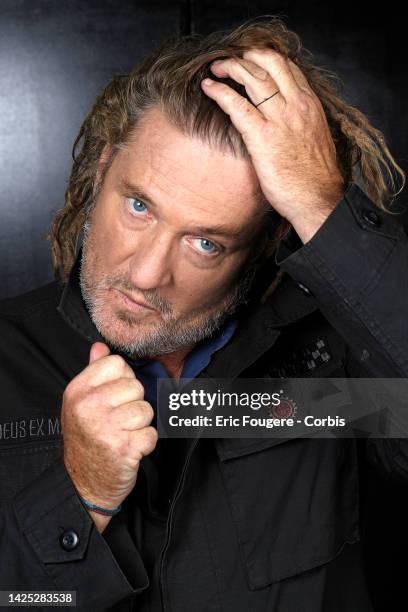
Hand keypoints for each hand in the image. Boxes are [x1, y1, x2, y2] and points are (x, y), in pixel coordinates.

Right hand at [62, 342, 157, 531]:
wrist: (82, 486)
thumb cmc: (86, 441)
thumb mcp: (80, 404)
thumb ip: (92, 372)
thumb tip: (100, 346)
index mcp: (78, 391)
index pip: (116, 363)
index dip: (122, 380)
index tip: (114, 398)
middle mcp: (89, 407)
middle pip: (135, 386)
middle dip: (133, 404)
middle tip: (117, 422)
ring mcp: (105, 427)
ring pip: (146, 409)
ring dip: (140, 425)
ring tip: (122, 435)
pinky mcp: (124, 448)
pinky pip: (152, 433)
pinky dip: (145, 444)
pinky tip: (128, 450)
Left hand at [201, 49, 344, 240]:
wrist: (318, 199)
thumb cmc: (316, 177)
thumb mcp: (315, 138)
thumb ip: (301, 122)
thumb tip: (285, 122)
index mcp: (310, 105)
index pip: (288, 67)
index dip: (265, 58)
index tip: (251, 60)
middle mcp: (296, 105)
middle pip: (270, 62)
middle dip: (246, 55)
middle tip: (230, 60)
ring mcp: (279, 119)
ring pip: (253, 77)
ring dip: (230, 66)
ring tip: (215, 68)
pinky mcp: (261, 137)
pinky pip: (237, 105)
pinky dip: (219, 92)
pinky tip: (208, 88)